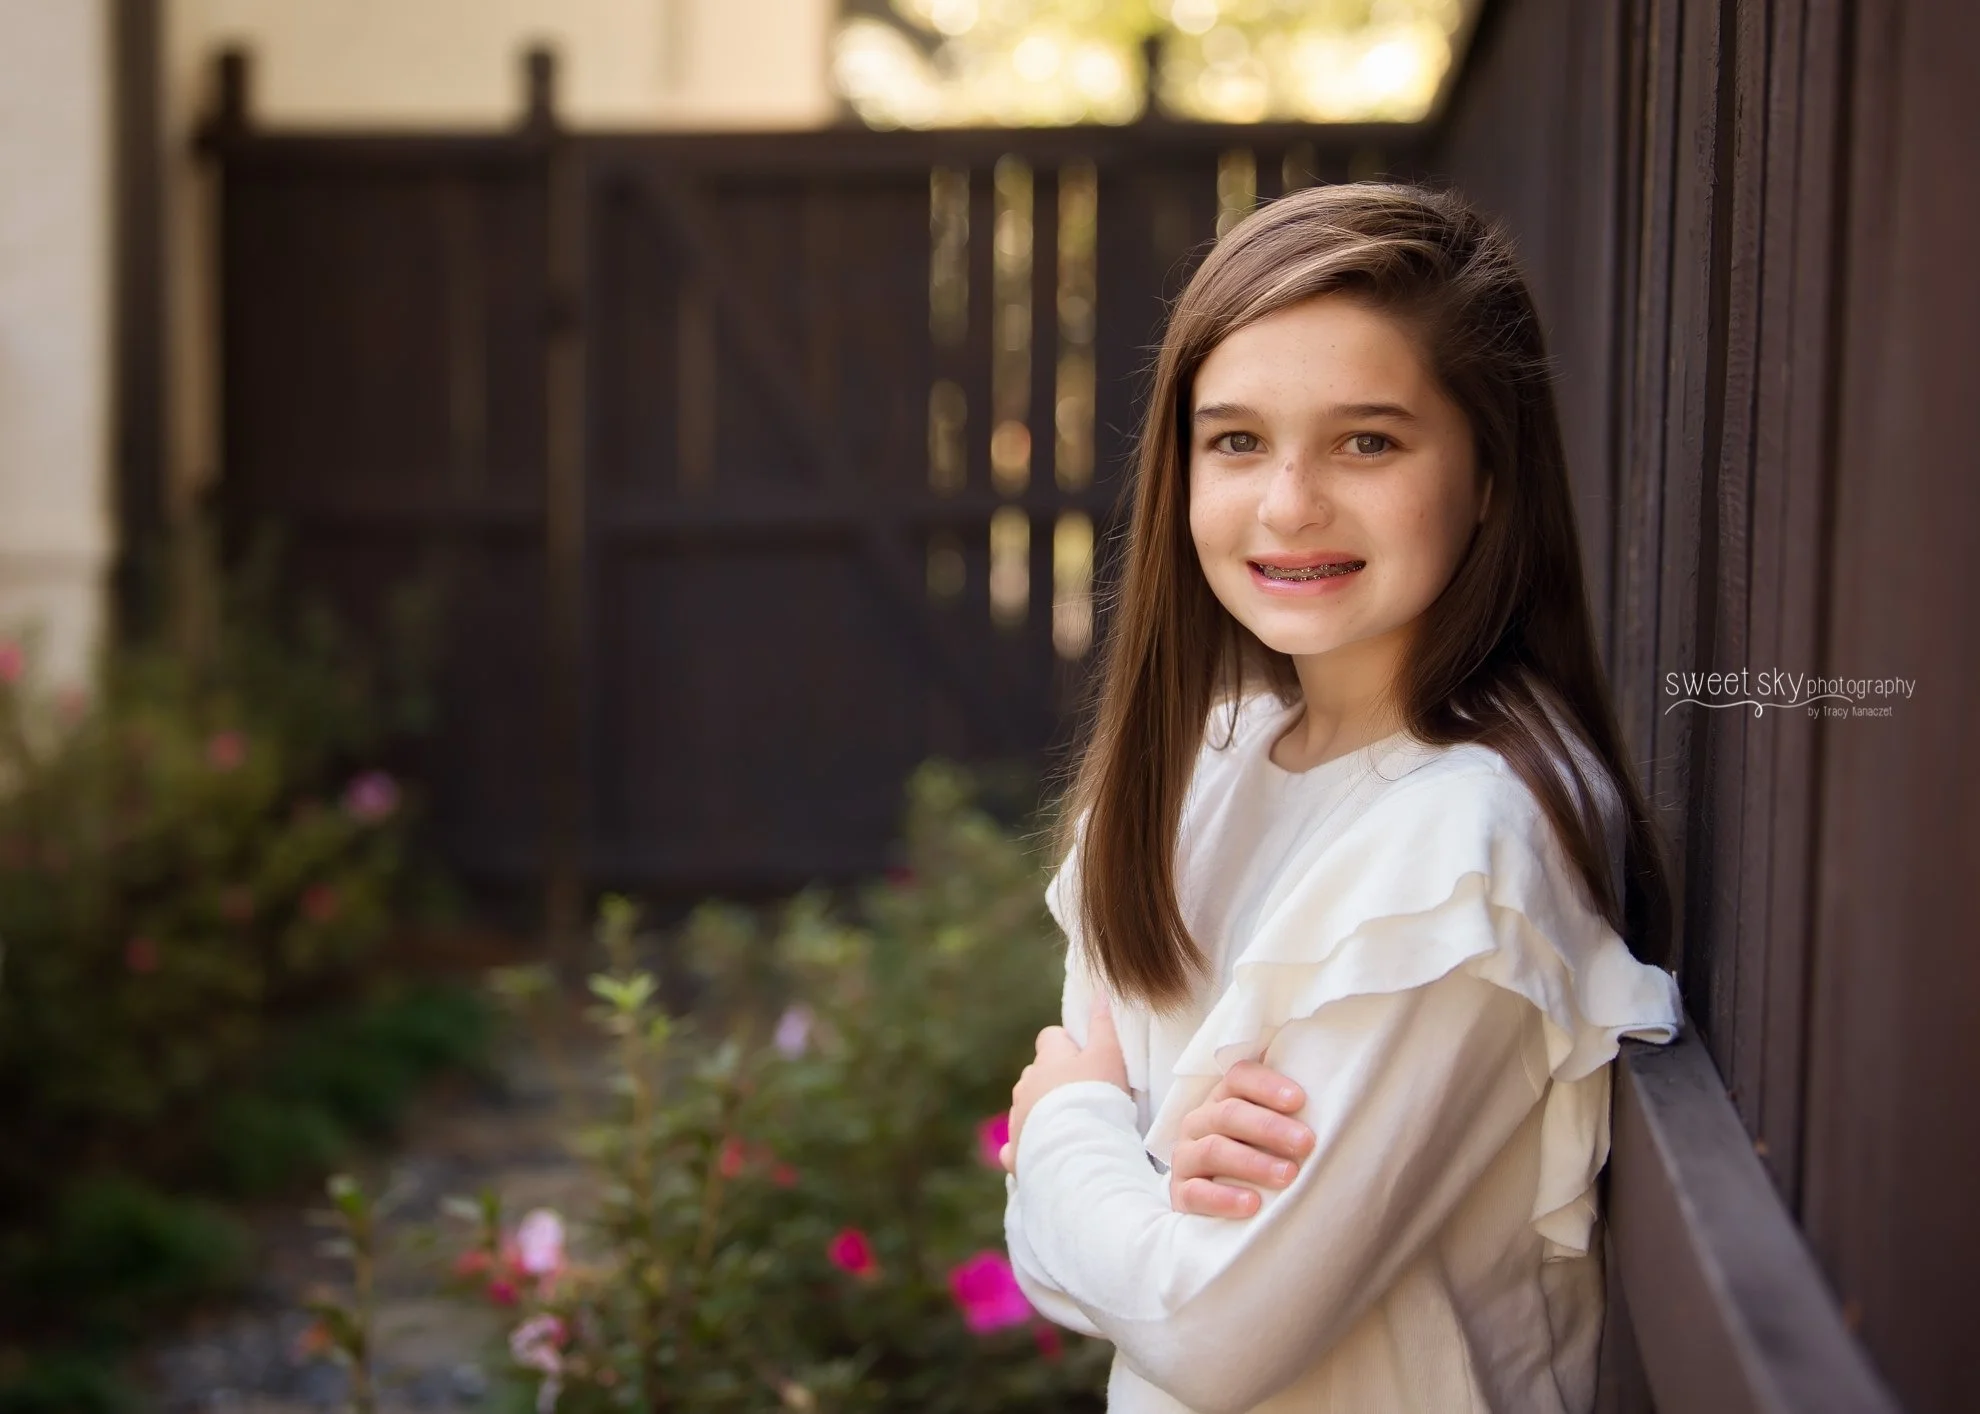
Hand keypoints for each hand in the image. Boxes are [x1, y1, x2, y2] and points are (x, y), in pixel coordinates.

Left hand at [999, 992, 1129, 1174]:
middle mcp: (1025, 1085)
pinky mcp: (1016, 1151)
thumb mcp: (1109, 1055)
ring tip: (1071, 1126)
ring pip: (1026, 1106)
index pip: (1050, 1037)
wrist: (1078, 1151)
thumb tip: (1100, 993)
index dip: (1068, 1044)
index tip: (1087, 1058)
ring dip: (1042, 1111)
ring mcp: (1017, 1119)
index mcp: (1046, 1060)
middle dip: (1054, 1080)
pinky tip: (1044, 1151)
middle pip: (1037, 1073)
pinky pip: (1016, 1144)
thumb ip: (1103, 1024)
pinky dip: (1028, 1144)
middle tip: (1083, 1096)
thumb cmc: (1096, 1098)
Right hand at [1167, 1061, 1314, 1217]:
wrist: (1218, 1202)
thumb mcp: (1269, 1132)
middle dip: (1270, 1127)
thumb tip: (1337, 1089)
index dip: (1267, 1086)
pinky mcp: (1180, 1192)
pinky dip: (1224, 1198)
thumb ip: (1289, 1112)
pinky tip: (1252, 1204)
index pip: (1239, 1077)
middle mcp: (1201, 1121)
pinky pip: (1196, 1192)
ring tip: (1288, 1175)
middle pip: (1229, 1113)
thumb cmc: (1259, 1157)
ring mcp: (1186, 1156)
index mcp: (1224, 1098)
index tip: (1300, 1100)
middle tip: (1306, 1144)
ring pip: (1214, 1150)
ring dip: (1253, 1162)